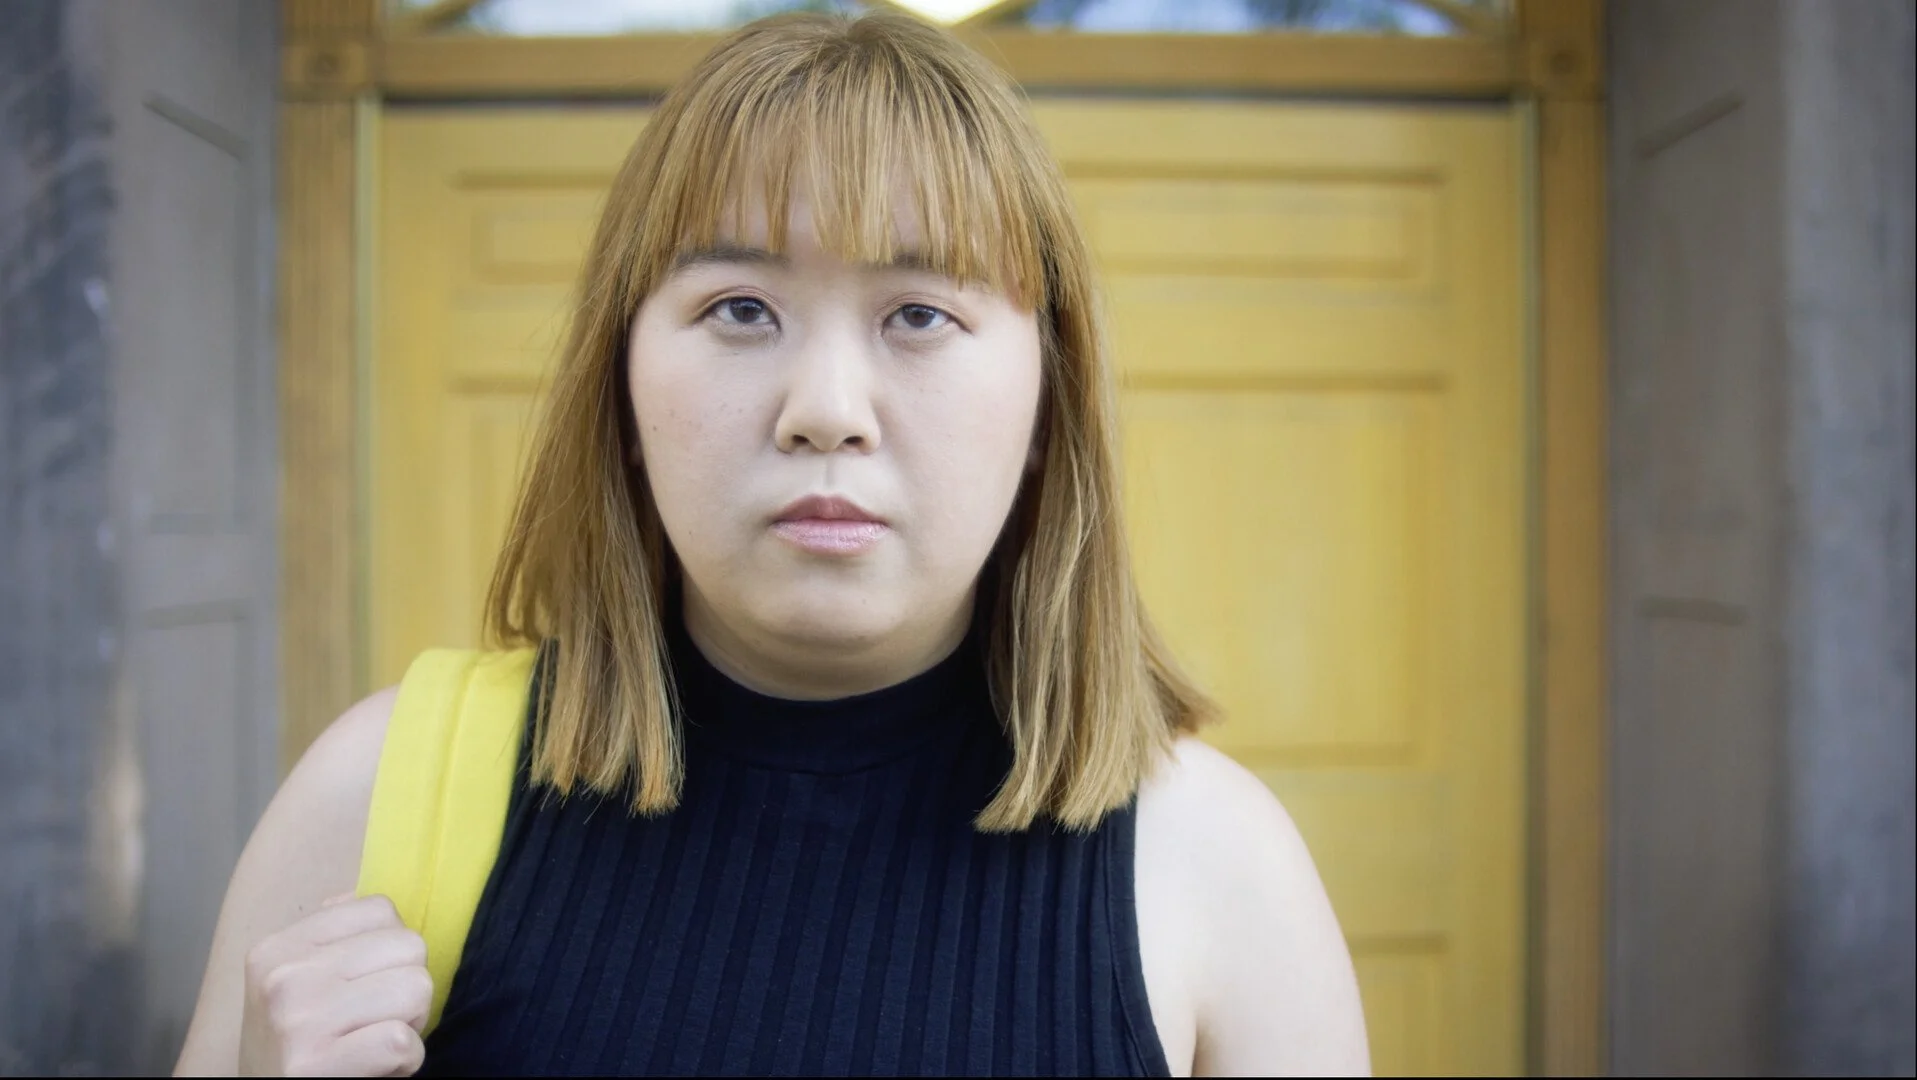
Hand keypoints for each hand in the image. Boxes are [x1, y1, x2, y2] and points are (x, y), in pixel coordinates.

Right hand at [238, 893, 431, 1075]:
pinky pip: (402, 1041)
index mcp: (278, 948)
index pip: (381, 909)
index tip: (367, 984)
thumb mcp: (293, 983)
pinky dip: (407, 1059)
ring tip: (375, 1040)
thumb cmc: (296, 1045)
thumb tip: (381, 908)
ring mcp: (299, 1020)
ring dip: (411, 1022)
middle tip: (374, 1018)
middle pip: (409, 946)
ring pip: (417, 988)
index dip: (392, 951)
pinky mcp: (315, 1065)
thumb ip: (333, 939)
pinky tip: (378, 1066)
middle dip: (407, 986)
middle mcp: (284, 977)